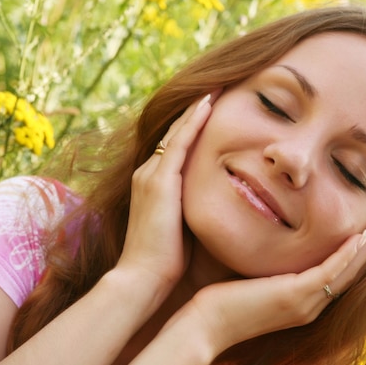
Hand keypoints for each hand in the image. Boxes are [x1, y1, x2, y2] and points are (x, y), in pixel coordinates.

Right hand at [117, 93, 215, 294]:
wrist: (142, 279)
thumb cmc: (165, 261)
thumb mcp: (183, 227)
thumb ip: (195, 208)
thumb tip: (223, 203)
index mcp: (153, 184)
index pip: (176, 146)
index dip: (194, 125)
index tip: (214, 107)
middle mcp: (148, 173)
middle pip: (176, 132)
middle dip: (196, 109)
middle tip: (219, 86)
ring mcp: (152, 175)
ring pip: (178, 131)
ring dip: (198, 107)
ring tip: (217, 86)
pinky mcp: (160, 181)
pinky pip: (180, 143)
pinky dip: (195, 121)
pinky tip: (210, 103)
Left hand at [187, 219, 365, 354]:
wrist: (203, 327)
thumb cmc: (221, 304)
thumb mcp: (252, 283)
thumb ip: (269, 270)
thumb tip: (269, 245)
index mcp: (301, 304)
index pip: (336, 278)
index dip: (355, 257)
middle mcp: (309, 306)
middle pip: (350, 275)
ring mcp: (304, 303)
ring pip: (346, 272)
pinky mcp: (294, 295)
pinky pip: (329, 270)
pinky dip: (347, 253)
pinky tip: (361, 236)